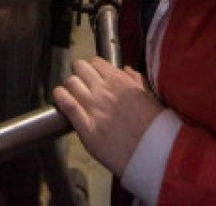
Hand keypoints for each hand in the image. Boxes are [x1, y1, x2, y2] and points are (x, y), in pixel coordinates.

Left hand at [53, 58, 163, 176]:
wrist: (154, 154)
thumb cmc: (156, 127)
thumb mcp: (150, 97)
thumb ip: (136, 81)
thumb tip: (126, 70)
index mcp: (120, 81)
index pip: (95, 62)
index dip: (92, 67)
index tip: (92, 75)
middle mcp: (104, 90)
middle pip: (79, 68)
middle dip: (79, 74)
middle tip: (82, 84)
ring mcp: (93, 107)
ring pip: (71, 83)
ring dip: (71, 87)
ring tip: (73, 94)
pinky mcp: (85, 126)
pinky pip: (67, 104)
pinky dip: (60, 97)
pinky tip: (59, 96)